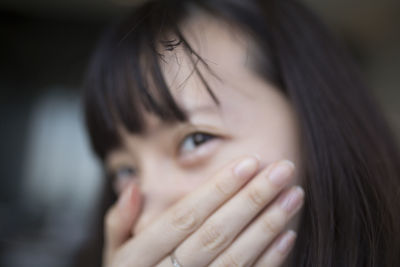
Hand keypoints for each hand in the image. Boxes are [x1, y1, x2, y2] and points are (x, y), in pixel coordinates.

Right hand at [103, 156, 303, 266]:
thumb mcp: (113, 254)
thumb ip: (119, 221)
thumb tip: (134, 186)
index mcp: (139, 258)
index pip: (185, 217)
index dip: (217, 190)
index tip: (248, 163)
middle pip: (215, 232)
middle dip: (252, 198)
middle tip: (283, 169)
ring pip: (235, 258)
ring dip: (268, 225)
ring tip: (293, 195)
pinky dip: (269, 261)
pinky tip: (288, 234)